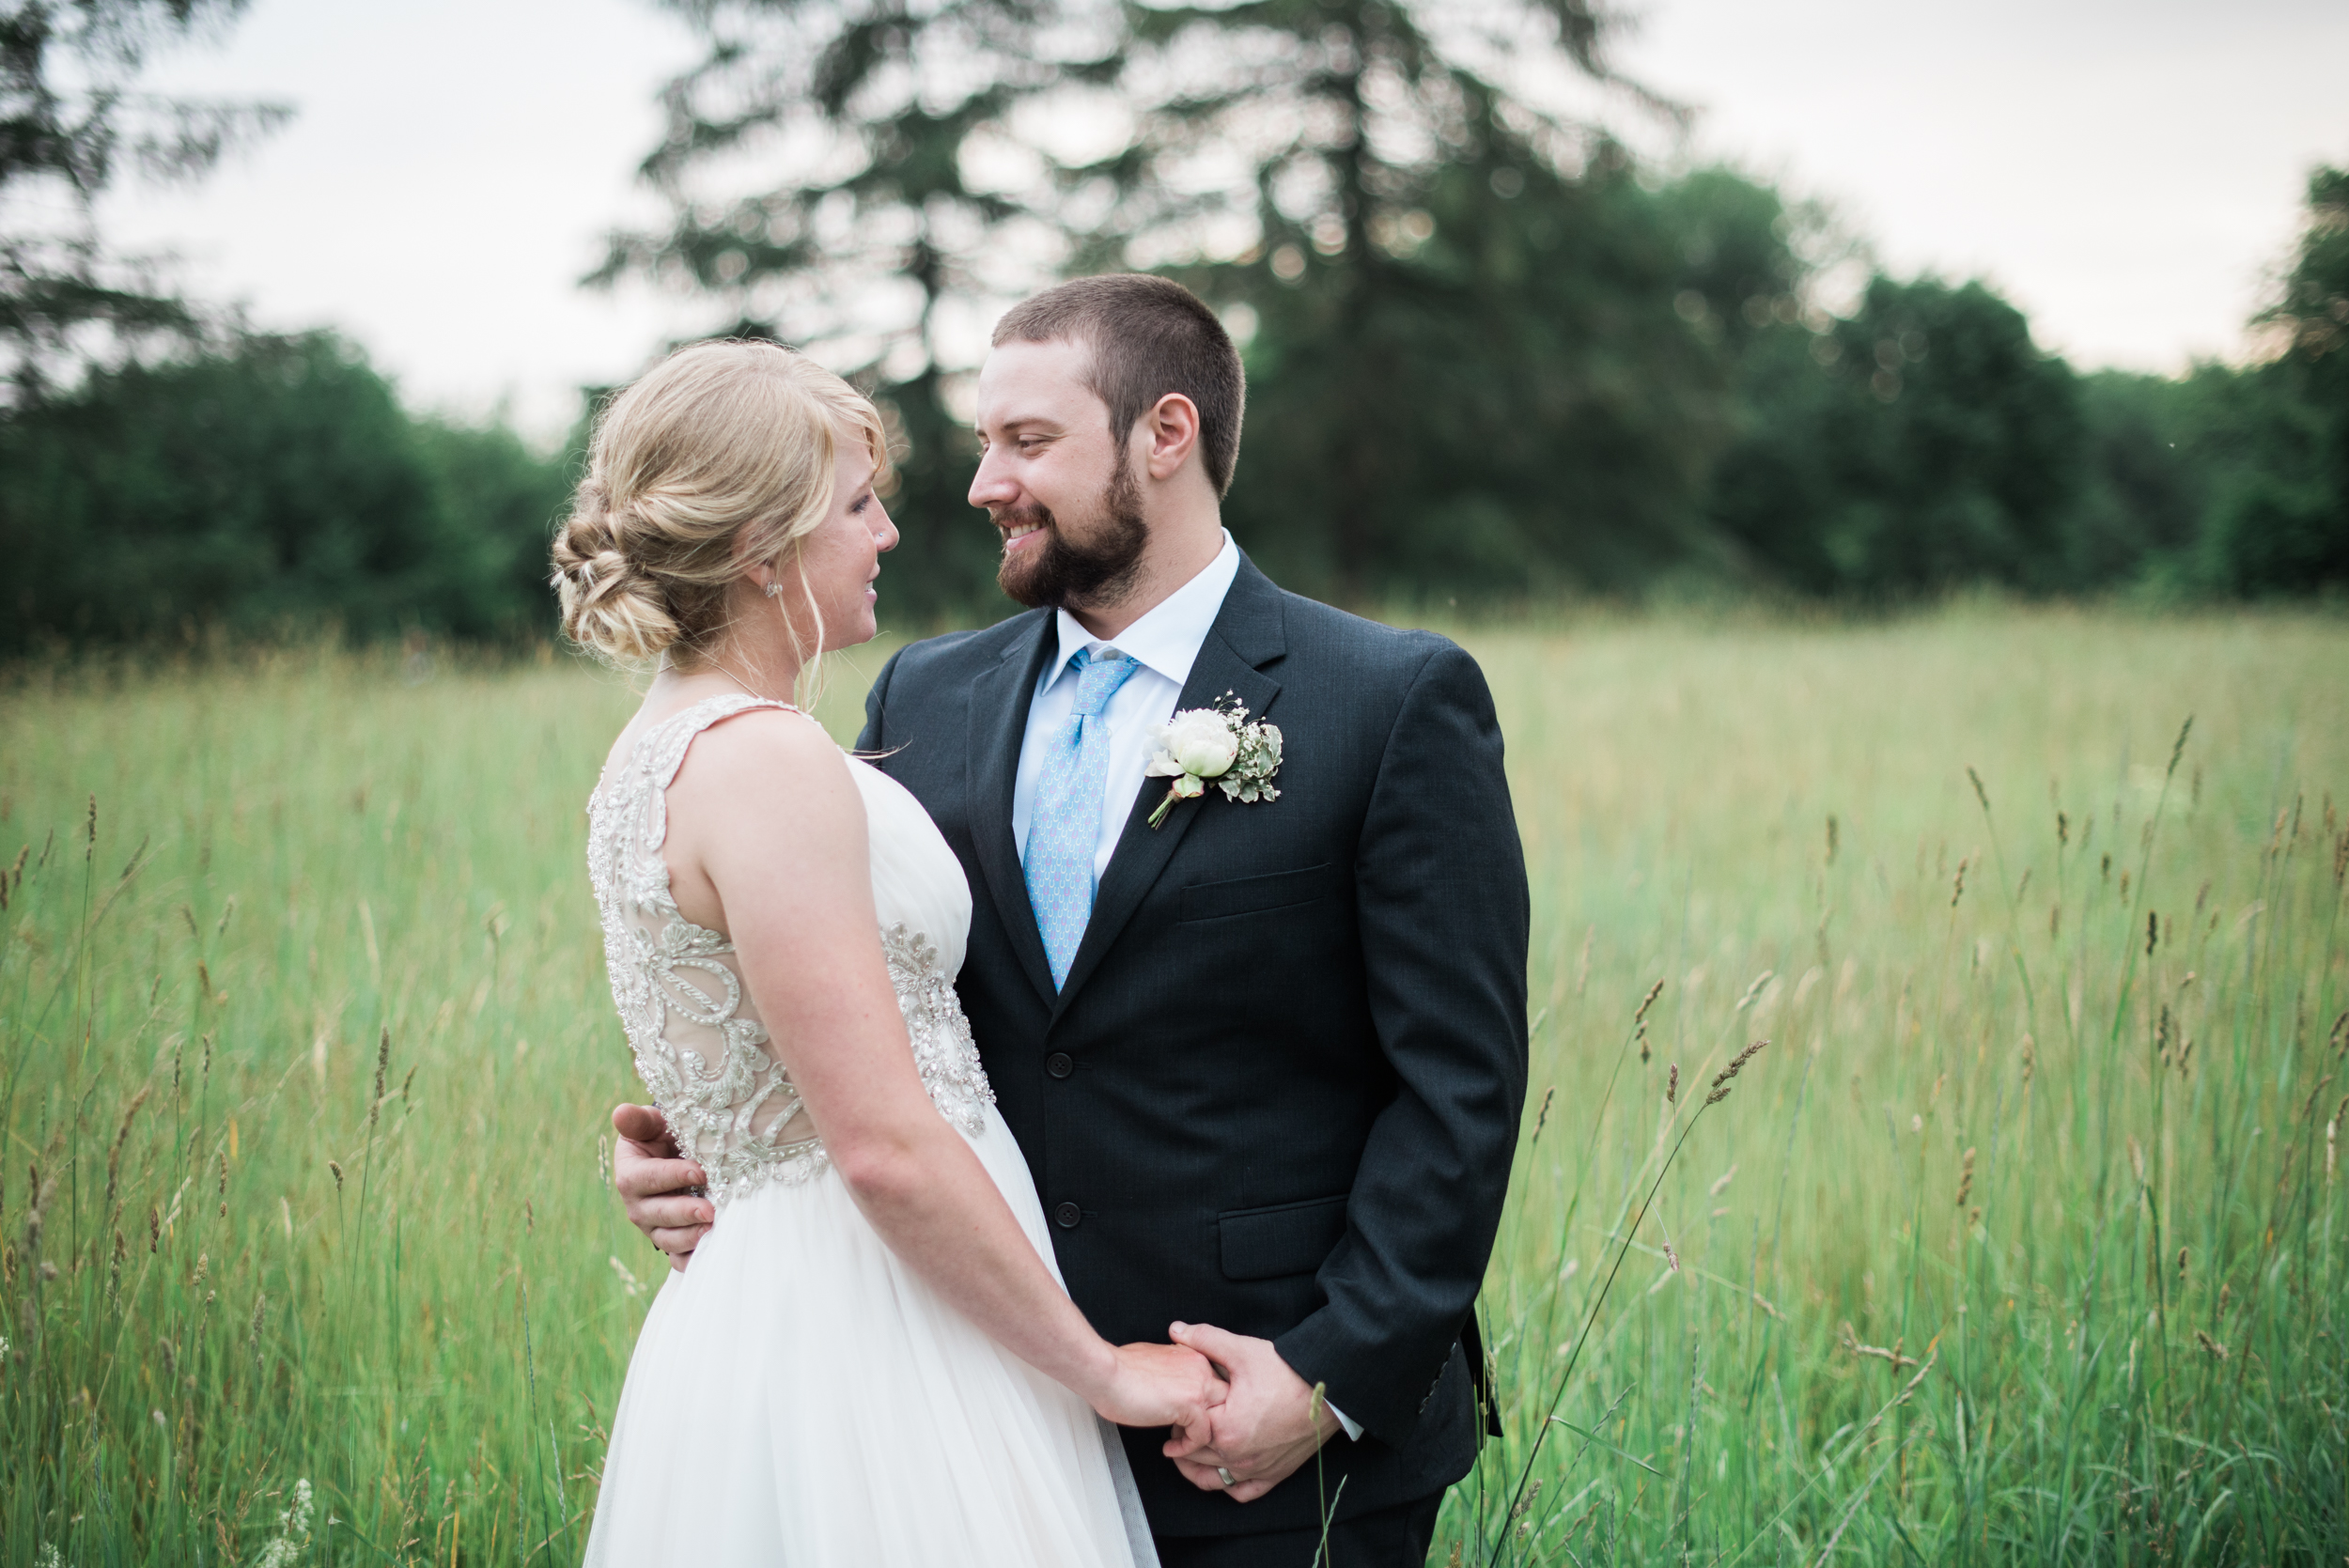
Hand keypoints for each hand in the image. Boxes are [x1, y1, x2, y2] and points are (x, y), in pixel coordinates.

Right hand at [612, 1103, 711, 1271]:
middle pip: (658, 1213)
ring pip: (667, 1239)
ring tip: (713, 1229)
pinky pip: (677, 1258)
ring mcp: (653, 1227)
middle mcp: (638, 1205)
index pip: (647, 1178)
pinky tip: (710, 1251)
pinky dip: (692, 1259)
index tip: (699, 1172)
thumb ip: (639, 1121)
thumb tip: (621, 1112)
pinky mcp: (669, 1241)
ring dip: (690, 1237)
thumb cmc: (664, 1136)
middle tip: (710, 1210)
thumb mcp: (652, 1125)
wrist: (676, 1157)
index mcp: (630, 1174)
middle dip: (684, 1213)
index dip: (671, 1176)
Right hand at [1090, 1341, 1228, 1446]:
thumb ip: (1173, 1375)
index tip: (1188, 1423)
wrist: (1106, 1373)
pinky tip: (1170, 1449)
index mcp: (1193, 1355)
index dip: (1204, 1407)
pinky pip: (1202, 1436)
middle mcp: (1201, 1367)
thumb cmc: (1119, 1370)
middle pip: (1225, 1401)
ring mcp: (1199, 1384)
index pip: (1215, 1385)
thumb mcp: (1155, 1364)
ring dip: (1201, 1438)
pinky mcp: (1192, 1403)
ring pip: (1220, 1420)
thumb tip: (1173, 1391)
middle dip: (1211, 1423)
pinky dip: (1187, 1448)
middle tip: (1190, 1438)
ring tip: (1182, 1447)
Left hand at [1162, 1322, 1337, 1502]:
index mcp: (1225, 1429)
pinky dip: (1229, 1485)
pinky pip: (1243, 1492)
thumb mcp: (1242, 1350)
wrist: (1328, 1390)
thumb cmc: (1287, 1372)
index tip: (1176, 1407)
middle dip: (1182, 1441)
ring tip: (1188, 1453)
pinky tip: (1222, 1471)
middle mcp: (1238, 1456)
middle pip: (1195, 1456)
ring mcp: (1256, 1469)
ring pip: (1213, 1480)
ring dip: (1196, 1468)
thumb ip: (1205, 1340)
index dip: (1178, 1416)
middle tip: (1179, 1425)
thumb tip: (1175, 1329)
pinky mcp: (1275, 1474)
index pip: (1186, 1429)